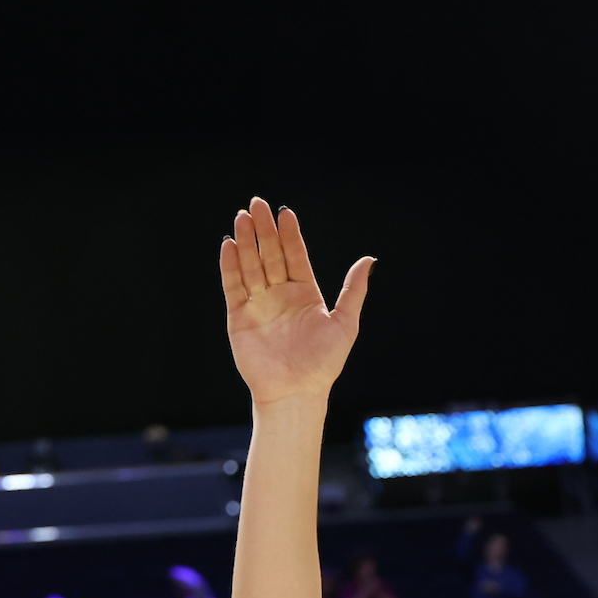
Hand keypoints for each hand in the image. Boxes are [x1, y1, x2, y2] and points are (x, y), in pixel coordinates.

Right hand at [218, 199, 372, 406]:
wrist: (295, 393)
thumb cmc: (323, 363)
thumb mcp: (345, 323)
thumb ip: (353, 290)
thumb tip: (368, 259)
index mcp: (305, 294)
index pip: (295, 256)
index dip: (290, 234)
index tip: (285, 212)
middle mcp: (280, 296)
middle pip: (269, 255)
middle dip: (264, 230)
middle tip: (257, 204)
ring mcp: (259, 305)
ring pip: (250, 266)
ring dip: (246, 242)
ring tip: (242, 217)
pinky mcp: (240, 318)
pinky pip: (234, 287)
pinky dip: (230, 267)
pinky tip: (229, 245)